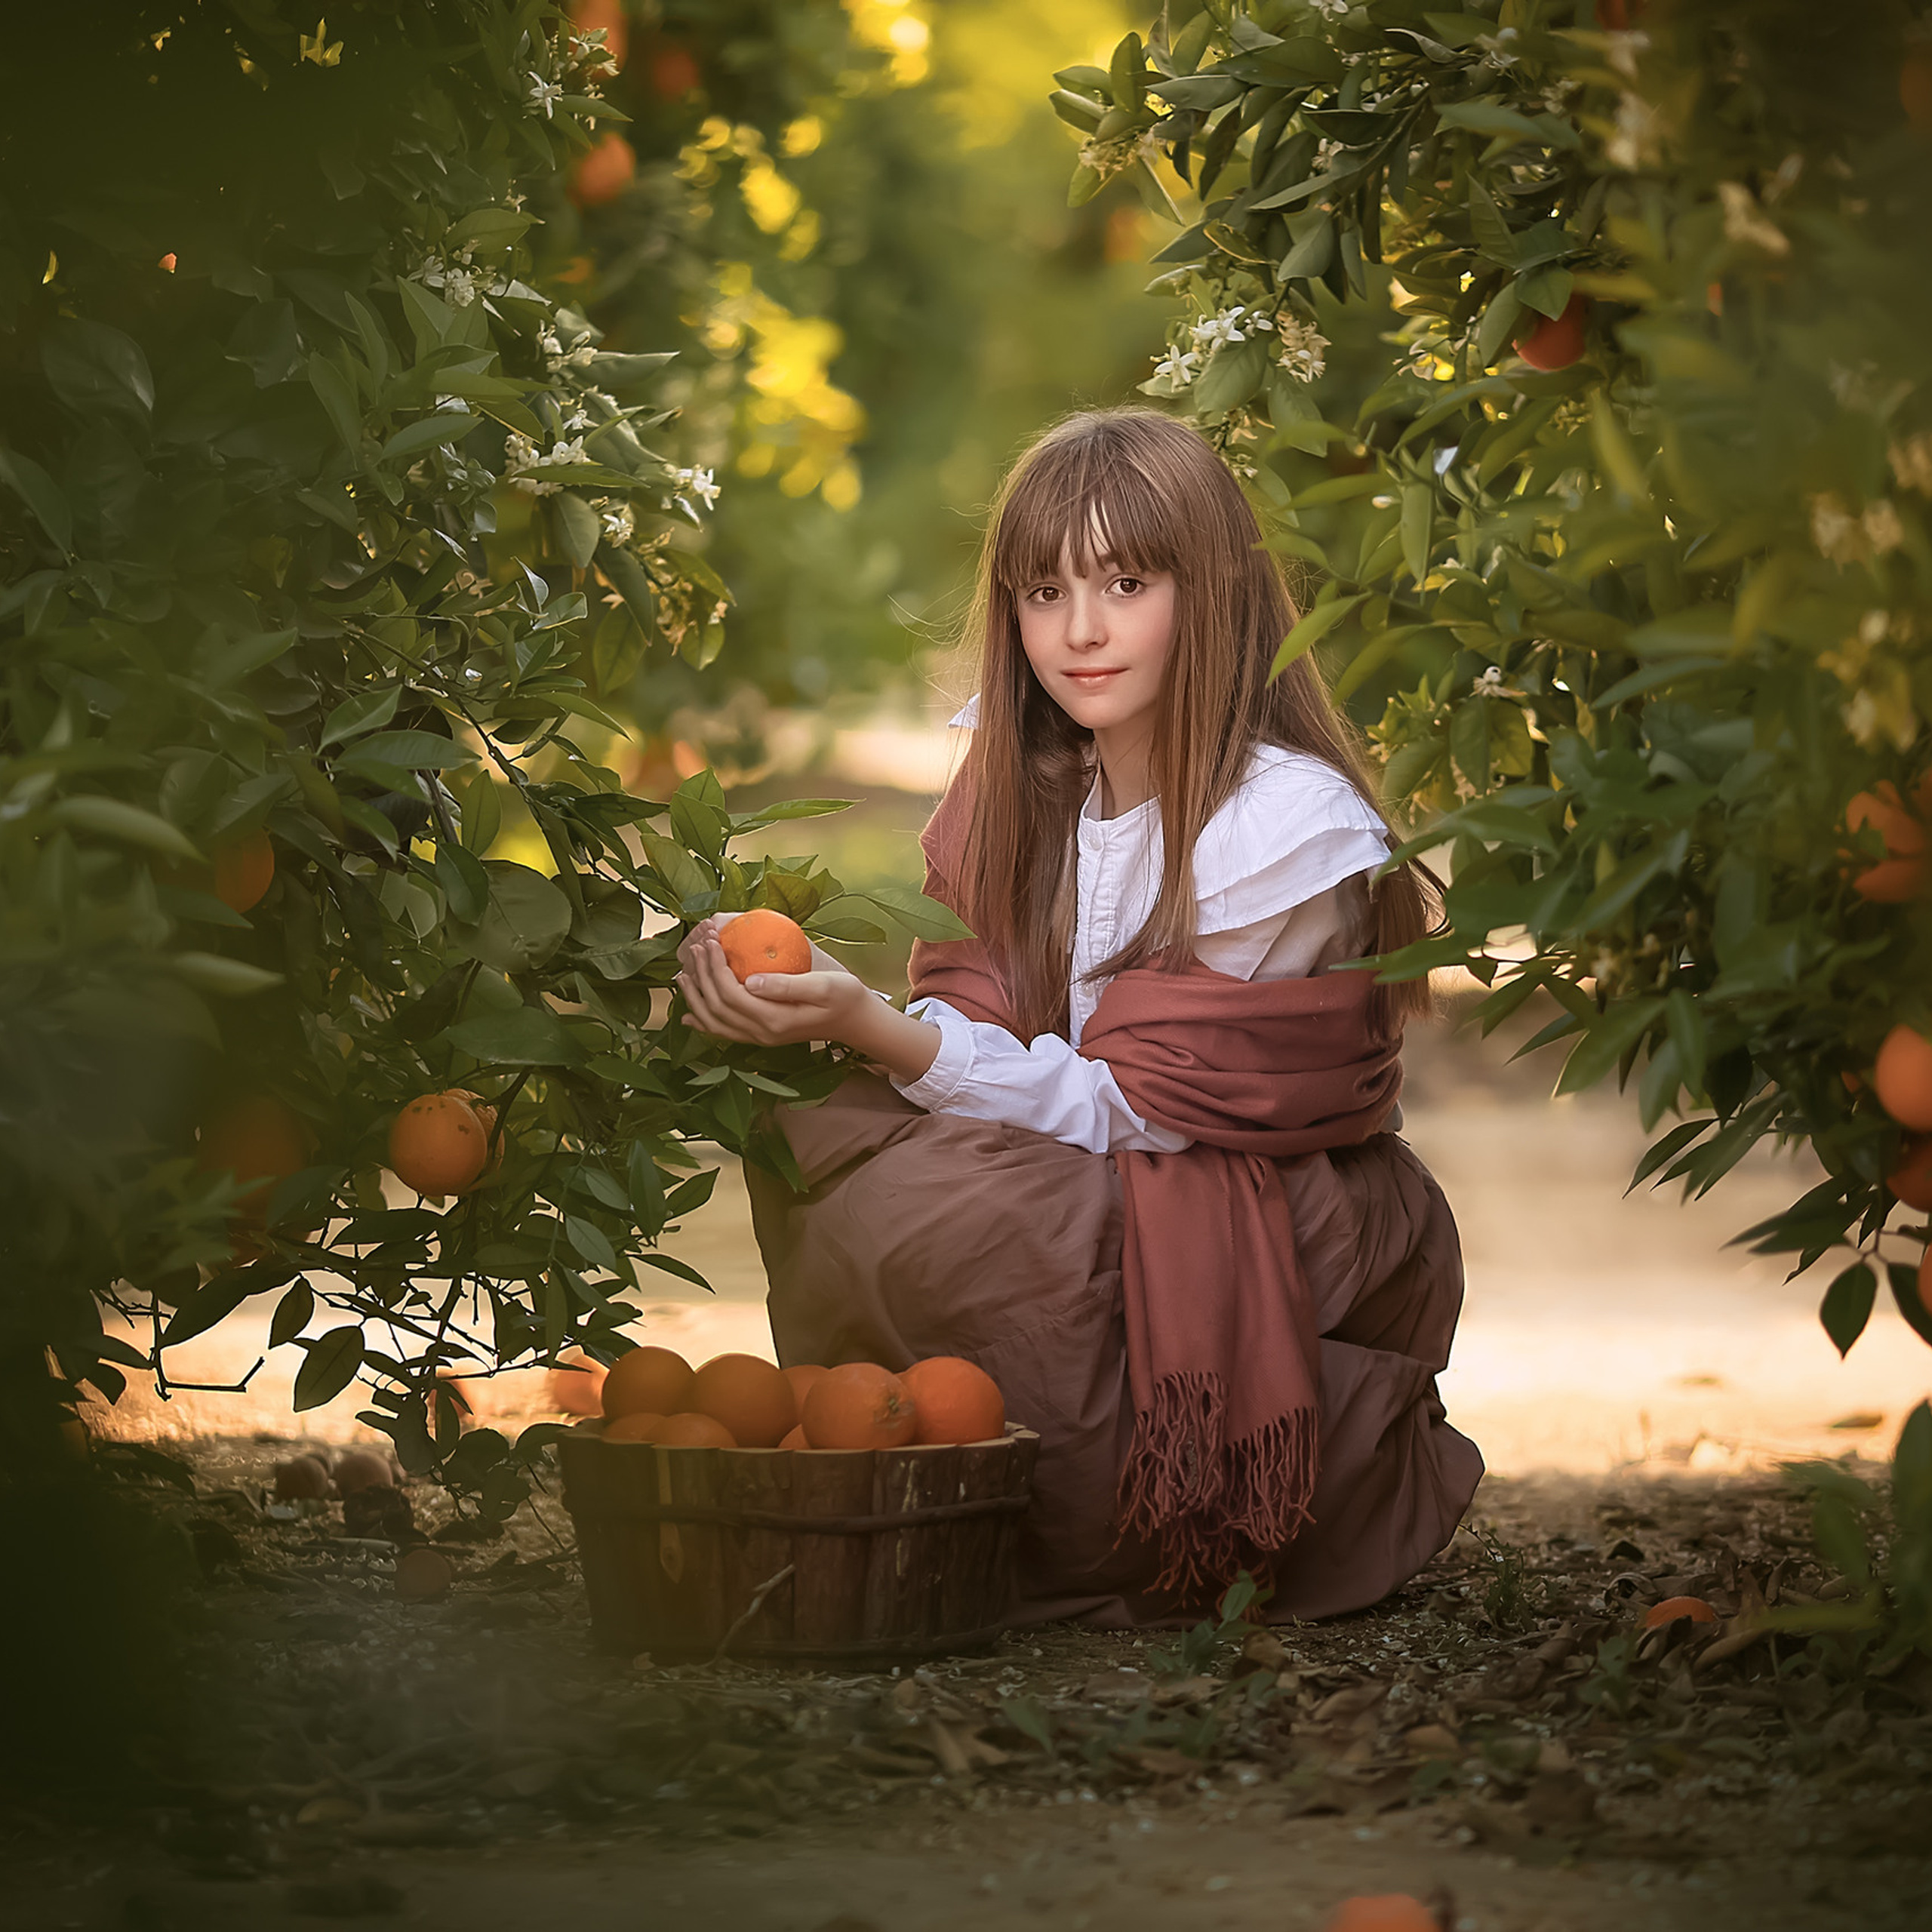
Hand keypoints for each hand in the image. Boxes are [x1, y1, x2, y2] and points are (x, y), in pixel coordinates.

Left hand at [677, 915, 872, 1048]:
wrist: (856, 1021)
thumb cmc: (844, 997)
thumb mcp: (824, 985)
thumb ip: (787, 986)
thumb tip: (751, 981)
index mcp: (774, 1019)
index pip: (731, 994)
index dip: (715, 967)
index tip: (712, 940)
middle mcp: (762, 1033)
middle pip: (716, 1007)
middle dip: (702, 975)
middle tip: (698, 945)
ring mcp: (759, 1038)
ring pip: (714, 1023)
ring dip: (695, 998)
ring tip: (685, 971)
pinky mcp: (760, 1036)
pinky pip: (724, 1032)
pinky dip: (703, 1022)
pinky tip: (689, 1015)